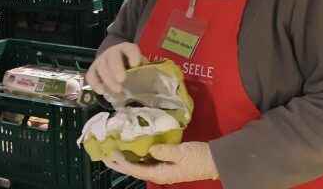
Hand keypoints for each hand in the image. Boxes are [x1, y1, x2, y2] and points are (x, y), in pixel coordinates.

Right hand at [86, 42, 141, 94]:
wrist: (112, 54)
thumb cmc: (128, 61)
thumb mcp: (137, 61)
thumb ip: (143, 67)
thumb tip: (151, 80)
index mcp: (126, 48)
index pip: (129, 49)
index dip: (132, 55)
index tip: (135, 64)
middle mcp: (112, 52)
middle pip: (113, 58)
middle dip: (116, 68)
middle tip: (122, 80)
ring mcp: (101, 60)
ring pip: (101, 67)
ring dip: (108, 80)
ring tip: (117, 90)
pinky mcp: (93, 69)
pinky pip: (91, 75)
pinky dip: (95, 84)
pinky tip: (102, 91)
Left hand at [103, 142, 218, 183]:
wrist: (216, 161)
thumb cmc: (199, 157)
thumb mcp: (181, 152)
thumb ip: (163, 151)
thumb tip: (149, 148)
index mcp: (160, 174)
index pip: (135, 169)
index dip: (121, 162)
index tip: (109, 154)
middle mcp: (160, 174)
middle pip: (135, 170)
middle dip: (120, 163)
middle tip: (105, 155)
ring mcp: (164, 170)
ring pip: (141, 166)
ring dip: (128, 160)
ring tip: (117, 151)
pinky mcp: (169, 164)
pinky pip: (149, 162)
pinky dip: (139, 156)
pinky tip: (136, 149)